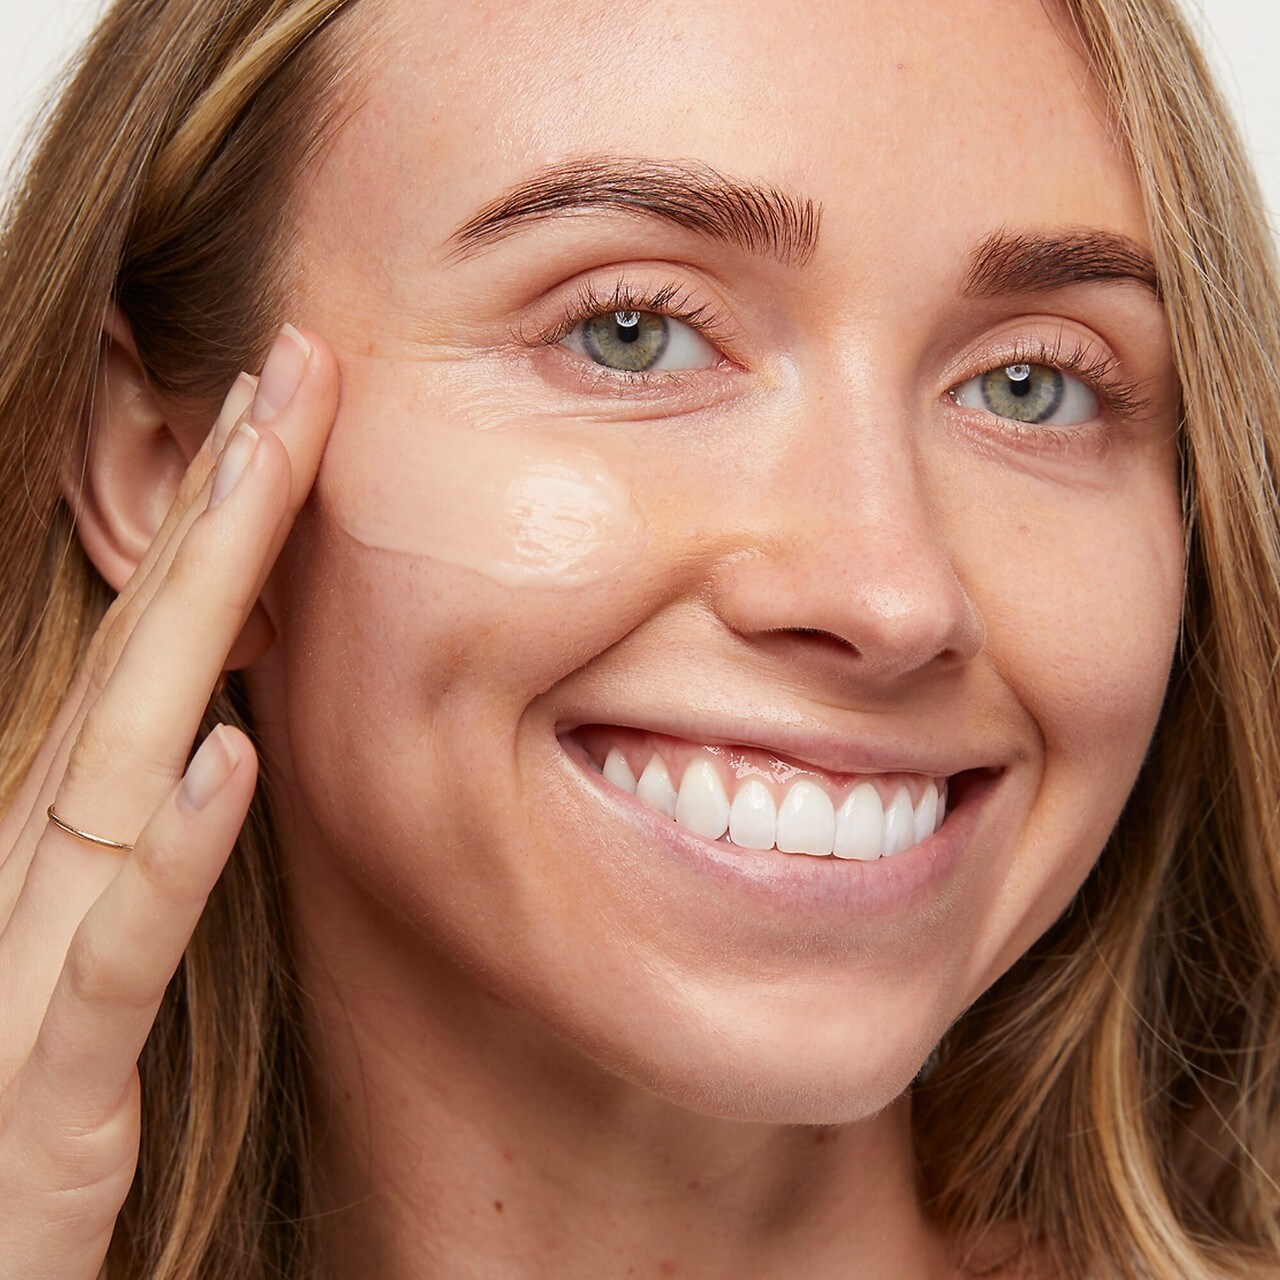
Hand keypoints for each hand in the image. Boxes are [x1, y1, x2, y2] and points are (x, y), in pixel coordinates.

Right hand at [0, 326, 337, 1279]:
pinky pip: (113, 951)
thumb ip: (151, 856)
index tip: (290, 413)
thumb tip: (220, 744)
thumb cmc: (31, 1115)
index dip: (223, 528)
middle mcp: (37, 865)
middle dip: (221, 507)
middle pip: (148, 654)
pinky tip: (224, 758)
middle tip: (292, 371)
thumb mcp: (100, 957)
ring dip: (201, 608)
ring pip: (122, 751)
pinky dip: (164, 852)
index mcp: (67, 839)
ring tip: (267, 471)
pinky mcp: (40, 1085)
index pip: (160, 651)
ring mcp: (27, 962)